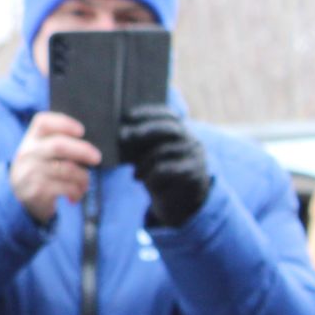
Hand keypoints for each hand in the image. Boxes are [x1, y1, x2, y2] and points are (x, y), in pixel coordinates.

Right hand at [10, 111, 100, 223]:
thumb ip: (58, 143)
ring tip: (84, 182)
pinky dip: (77, 191)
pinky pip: (66, 188)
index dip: (64, 123)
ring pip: (67, 170)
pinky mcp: (36, 191)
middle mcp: (28, 153)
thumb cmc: (39, 169)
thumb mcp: (41, 152)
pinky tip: (75, 194)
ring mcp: (30, 172)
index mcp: (31, 139)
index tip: (81, 131)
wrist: (19, 196)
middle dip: (82, 150)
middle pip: (58, 146)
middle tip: (96, 158)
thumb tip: (89, 146)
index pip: (43, 122)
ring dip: (83, 177)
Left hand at [119, 103, 210, 226]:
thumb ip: (139, 144)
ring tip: (135, 174)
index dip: (150, 112)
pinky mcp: (194, 173)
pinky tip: (141, 180)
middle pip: (171, 128)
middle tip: (124, 136)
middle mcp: (191, 140)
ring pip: (165, 150)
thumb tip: (119, 133)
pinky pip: (168, 169)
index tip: (128, 115)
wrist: (178, 202)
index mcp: (181, 133)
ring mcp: (195, 156)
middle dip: (145, 129)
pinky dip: (150, 175)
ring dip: (144, 161)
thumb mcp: (147, 156)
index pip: (169, 115)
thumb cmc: (158, 174)